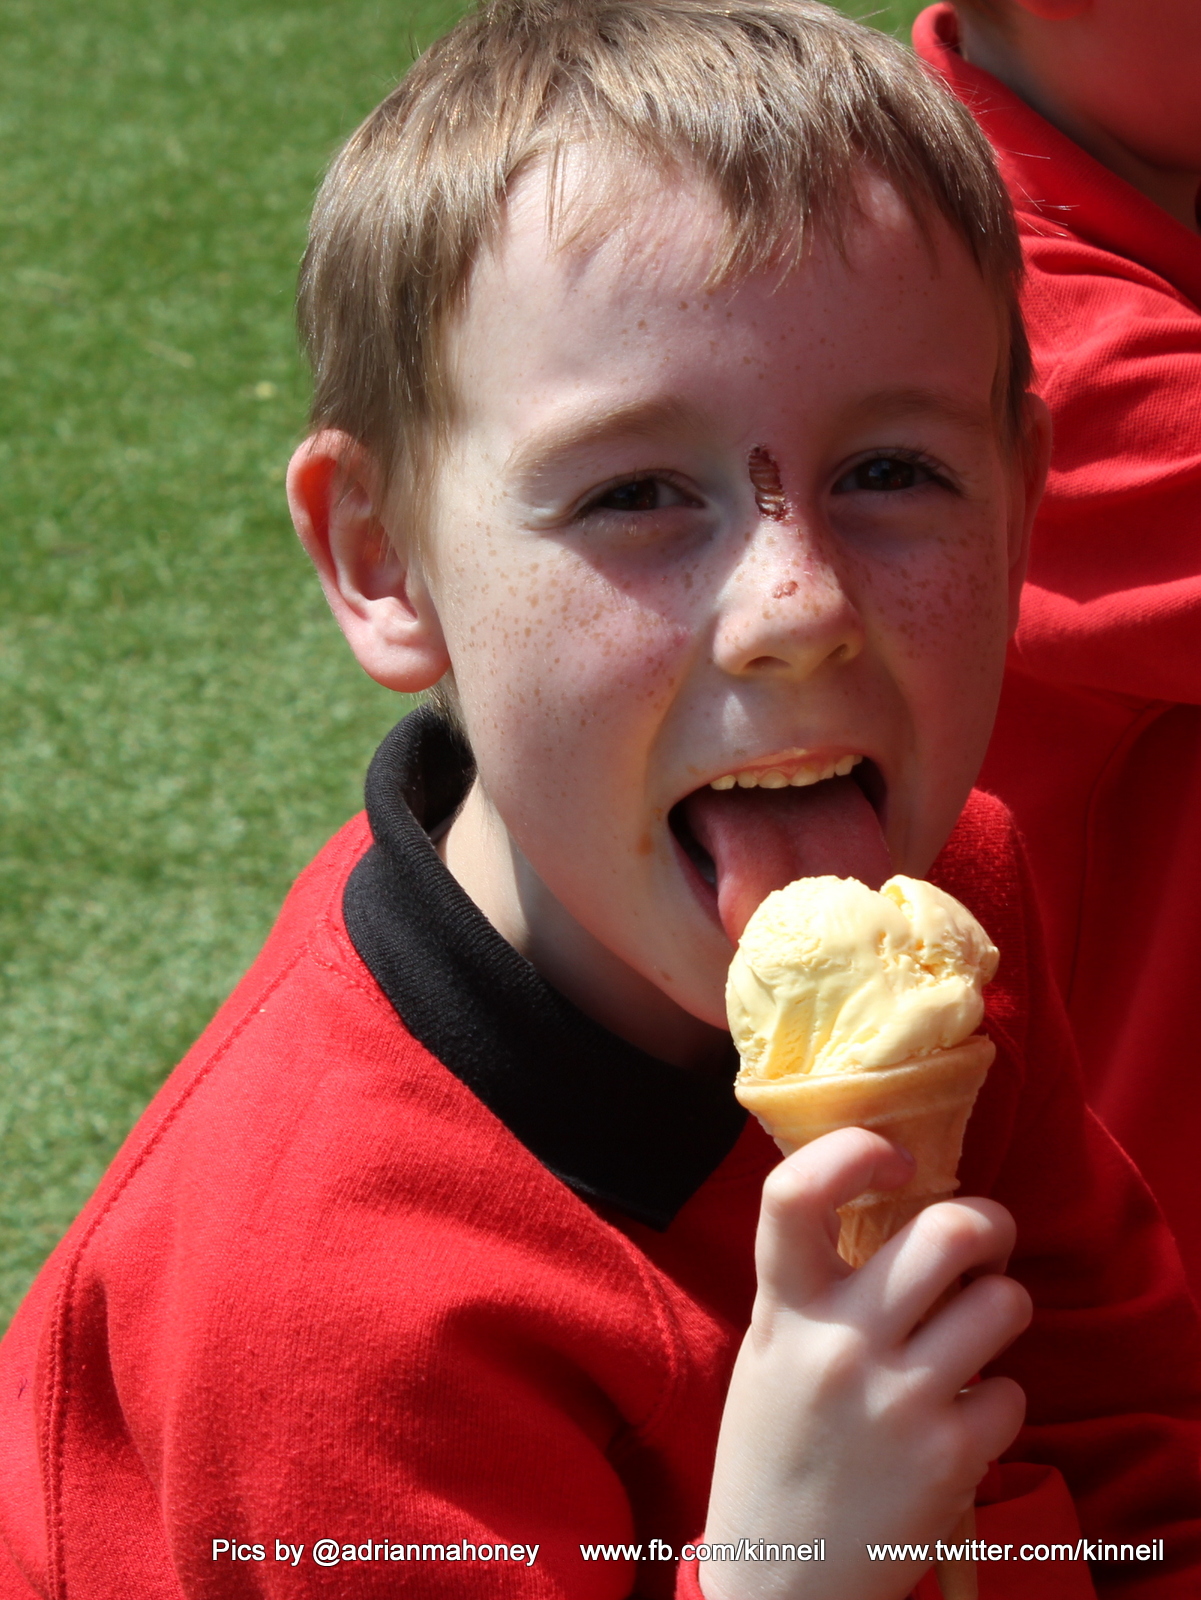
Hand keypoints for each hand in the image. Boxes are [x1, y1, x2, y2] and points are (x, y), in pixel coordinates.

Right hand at [700, 1127, 1031, 1599]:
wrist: (780, 1578)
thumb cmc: (777, 1445)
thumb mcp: (772, 1348)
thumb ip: (818, 1282)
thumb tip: (900, 1204)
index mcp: (785, 1307)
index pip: (795, 1191)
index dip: (853, 1150)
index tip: (893, 1158)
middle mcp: (840, 1343)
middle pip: (947, 1231)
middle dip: (988, 1223)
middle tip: (983, 1239)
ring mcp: (899, 1400)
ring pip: (1003, 1302)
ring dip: (1002, 1306)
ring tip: (976, 1330)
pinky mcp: (949, 1458)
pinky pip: (1012, 1390)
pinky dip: (997, 1398)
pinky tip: (961, 1419)